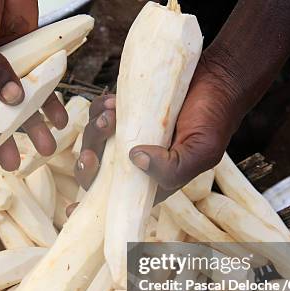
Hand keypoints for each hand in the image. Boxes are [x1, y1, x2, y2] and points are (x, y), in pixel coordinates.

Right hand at [0, 0, 67, 169]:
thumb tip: (10, 101)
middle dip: (6, 138)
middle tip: (16, 165)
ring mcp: (7, 67)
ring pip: (21, 103)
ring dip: (35, 125)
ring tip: (49, 148)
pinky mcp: (31, 58)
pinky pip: (42, 83)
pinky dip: (52, 101)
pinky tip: (61, 119)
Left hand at [75, 51, 243, 194]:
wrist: (218, 80)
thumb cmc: (214, 119)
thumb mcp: (201, 151)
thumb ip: (172, 168)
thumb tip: (134, 159)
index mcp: (150, 180)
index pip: (116, 200)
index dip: (91, 206)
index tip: (71, 211)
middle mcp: (135, 161)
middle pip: (95, 171)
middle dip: (88, 161)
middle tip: (93, 150)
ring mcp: (127, 135)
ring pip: (93, 140)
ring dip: (95, 130)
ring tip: (112, 116)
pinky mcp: (124, 111)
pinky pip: (98, 113)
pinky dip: (99, 109)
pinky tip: (113, 103)